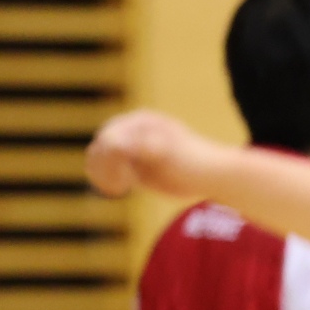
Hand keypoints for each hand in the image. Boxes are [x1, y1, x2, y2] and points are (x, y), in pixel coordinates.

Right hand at [86, 110, 224, 200]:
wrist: (213, 175)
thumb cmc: (194, 162)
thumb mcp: (169, 153)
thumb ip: (142, 148)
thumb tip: (116, 145)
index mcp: (140, 121)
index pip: (109, 138)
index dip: (111, 159)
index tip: (129, 177)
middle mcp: (131, 131)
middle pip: (99, 147)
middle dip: (108, 167)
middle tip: (128, 183)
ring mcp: (129, 147)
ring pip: (97, 158)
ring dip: (104, 174)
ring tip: (124, 186)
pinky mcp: (130, 164)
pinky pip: (104, 170)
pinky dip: (105, 180)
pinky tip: (122, 189)